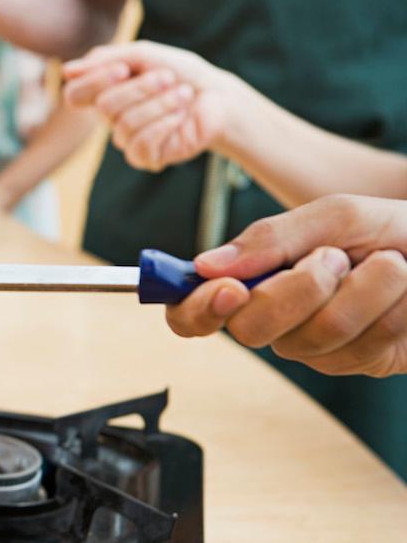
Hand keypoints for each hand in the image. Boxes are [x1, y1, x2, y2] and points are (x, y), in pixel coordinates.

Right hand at [62, 41, 252, 171]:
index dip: (95, 82)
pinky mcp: (145, 158)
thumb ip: (106, 60)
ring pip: (125, 124)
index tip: (124, 69)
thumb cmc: (181, 74)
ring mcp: (127, 139)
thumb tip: (66, 71)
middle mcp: (111, 117)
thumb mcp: (144, 56)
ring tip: (183, 95)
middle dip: (141, 88)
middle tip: (168, 77)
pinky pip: (140, 144)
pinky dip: (164, 125)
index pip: (75, 95)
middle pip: (104, 106)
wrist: (219, 96)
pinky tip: (180, 118)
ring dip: (160, 104)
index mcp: (105, 92)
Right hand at [167, 194, 406, 376]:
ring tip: (389, 265)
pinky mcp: (355, 362)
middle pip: (249, 329)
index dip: (196, 308)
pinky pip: (359, 348)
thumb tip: (205, 265)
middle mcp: (274, 316)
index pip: (192, 310)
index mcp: (252, 277)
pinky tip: (401, 293)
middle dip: (299, 290)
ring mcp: (313, 344)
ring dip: (362, 292)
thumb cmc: (394, 229)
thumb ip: (270, 237)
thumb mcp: (334, 215)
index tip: (228, 289)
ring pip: (312, 338)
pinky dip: (389, 309)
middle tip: (335, 258)